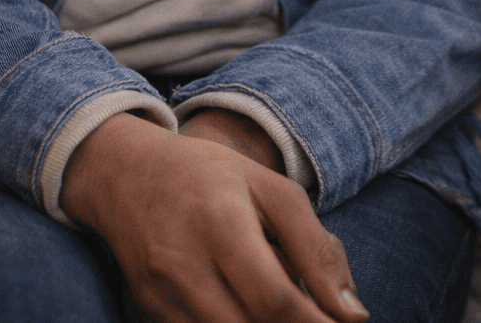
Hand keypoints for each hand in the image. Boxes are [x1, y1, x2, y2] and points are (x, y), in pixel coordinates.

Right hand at [61, 111, 366, 322]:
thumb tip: (354, 316)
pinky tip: (248, 307)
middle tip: (316, 316)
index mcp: (222, 223)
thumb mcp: (271, 190)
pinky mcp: (150, 312)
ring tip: (281, 305)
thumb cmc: (210, 176)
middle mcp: (185, 265)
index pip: (274, 299)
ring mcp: (162, 295)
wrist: (126, 172)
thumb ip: (316, 248)